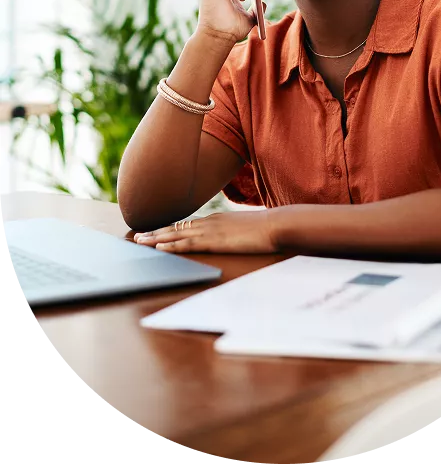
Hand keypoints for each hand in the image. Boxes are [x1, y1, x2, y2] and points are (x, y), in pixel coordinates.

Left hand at [133, 209, 277, 253]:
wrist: (276, 225)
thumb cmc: (266, 228)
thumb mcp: (245, 230)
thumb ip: (234, 233)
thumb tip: (232, 238)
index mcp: (216, 220)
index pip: (187, 225)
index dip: (169, 228)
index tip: (156, 231)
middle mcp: (209, 222)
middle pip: (177, 227)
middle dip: (156, 232)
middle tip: (138, 236)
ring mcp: (211, 231)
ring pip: (177, 234)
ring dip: (157, 238)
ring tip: (140, 241)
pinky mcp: (214, 241)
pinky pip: (188, 243)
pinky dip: (172, 245)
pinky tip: (160, 246)